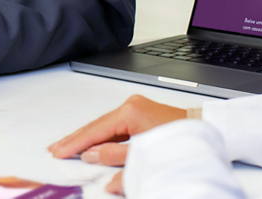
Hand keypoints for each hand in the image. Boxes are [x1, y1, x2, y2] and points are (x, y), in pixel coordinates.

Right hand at [47, 95, 187, 194]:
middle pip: (96, 125)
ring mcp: (135, 109)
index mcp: (130, 111)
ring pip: (104, 126)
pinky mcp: (140, 115)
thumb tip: (92, 156)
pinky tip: (92, 145)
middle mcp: (130, 106)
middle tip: (56, 149)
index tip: (59, 151)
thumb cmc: (180, 141)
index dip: (76, 143)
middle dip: (76, 138)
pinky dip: (102, 137)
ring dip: (88, 139)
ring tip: (69, 148)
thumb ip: (116, 155)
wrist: (205, 131)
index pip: (96, 130)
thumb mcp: (144, 152)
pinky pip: (115, 127)